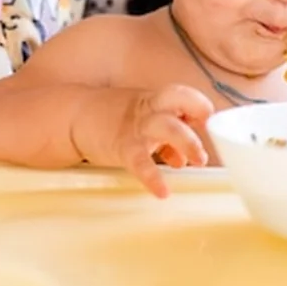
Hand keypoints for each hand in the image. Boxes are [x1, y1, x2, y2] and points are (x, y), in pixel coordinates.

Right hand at [76, 85, 212, 198]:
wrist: (75, 117)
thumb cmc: (114, 117)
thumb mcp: (143, 119)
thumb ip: (168, 137)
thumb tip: (186, 158)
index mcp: (155, 100)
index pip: (181, 94)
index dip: (199, 104)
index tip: (210, 119)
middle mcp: (148, 110)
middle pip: (176, 107)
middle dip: (197, 124)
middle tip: (207, 144)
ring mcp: (135, 127)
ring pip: (165, 128)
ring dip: (186, 143)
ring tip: (197, 161)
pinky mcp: (122, 147)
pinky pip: (141, 163)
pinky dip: (153, 178)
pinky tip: (163, 191)